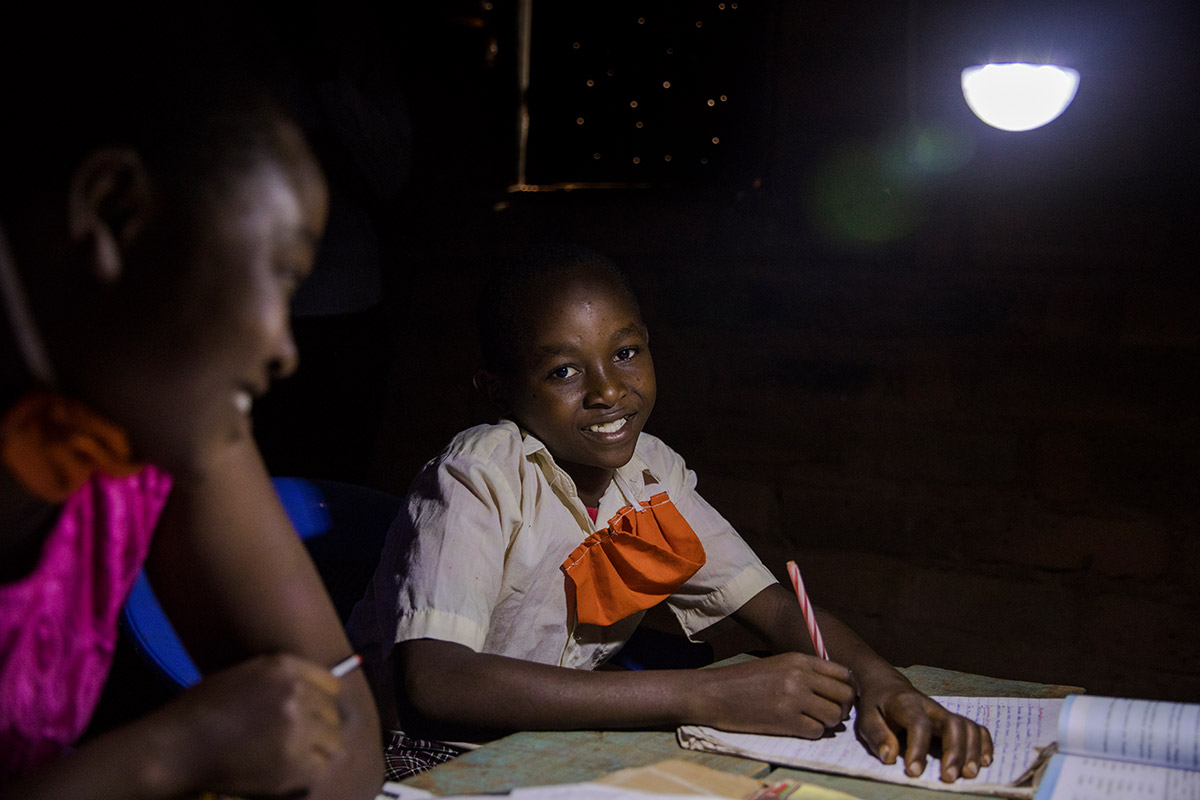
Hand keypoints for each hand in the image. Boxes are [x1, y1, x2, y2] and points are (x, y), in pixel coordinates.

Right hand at [155, 653, 346, 796]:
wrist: (176, 748)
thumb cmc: (202, 710)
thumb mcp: (245, 676)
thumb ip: (282, 679)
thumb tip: (316, 691)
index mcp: (284, 668)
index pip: (331, 683)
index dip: (323, 701)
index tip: (314, 714)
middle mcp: (295, 694)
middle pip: (334, 714)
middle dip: (320, 727)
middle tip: (301, 740)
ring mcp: (296, 730)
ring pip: (333, 742)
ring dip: (318, 750)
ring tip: (296, 756)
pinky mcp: (292, 764)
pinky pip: (319, 768)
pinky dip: (308, 772)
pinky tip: (288, 772)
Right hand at [696, 652, 855, 737]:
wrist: (716, 693)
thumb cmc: (744, 679)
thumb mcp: (777, 664)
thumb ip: (805, 671)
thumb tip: (835, 688)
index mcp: (799, 660)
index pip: (844, 674)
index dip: (848, 688)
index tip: (840, 697)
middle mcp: (800, 677)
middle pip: (845, 696)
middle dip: (842, 707)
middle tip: (830, 712)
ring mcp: (794, 700)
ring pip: (834, 716)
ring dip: (828, 722)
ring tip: (813, 720)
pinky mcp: (786, 721)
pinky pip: (817, 731)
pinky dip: (812, 732)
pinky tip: (799, 726)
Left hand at [853, 681, 993, 781]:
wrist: (887, 686)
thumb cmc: (877, 706)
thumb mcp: (866, 718)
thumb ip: (877, 736)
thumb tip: (890, 756)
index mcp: (906, 704)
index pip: (918, 724)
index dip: (918, 748)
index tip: (913, 772)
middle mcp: (930, 707)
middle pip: (952, 723)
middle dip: (954, 752)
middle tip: (949, 778)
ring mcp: (944, 713)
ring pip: (967, 726)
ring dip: (972, 751)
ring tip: (969, 774)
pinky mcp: (953, 720)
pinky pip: (976, 728)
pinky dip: (984, 744)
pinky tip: (985, 762)